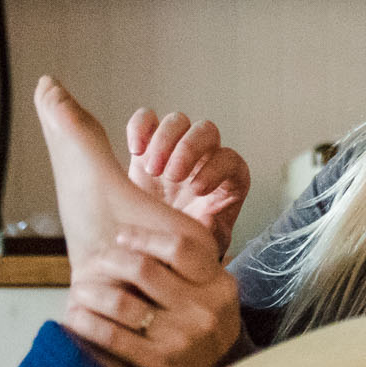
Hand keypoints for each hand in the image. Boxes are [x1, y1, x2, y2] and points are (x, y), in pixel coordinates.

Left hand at [64, 221, 241, 366]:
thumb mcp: (215, 293)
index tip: (121, 234)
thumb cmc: (207, 327)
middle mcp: (202, 308)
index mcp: (217, 284)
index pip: (178, 248)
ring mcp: (181, 336)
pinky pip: (113, 336)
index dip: (144, 237)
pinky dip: (88, 323)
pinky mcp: (159, 362)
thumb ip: (194, 265)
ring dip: (92, 292)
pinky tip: (75, 315)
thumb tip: (156, 225)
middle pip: (144, 269)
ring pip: (122, 302)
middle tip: (96, 258)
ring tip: (80, 288)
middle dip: (111, 259)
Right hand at [125, 109, 249, 256]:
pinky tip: (134, 149)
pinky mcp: (147, 147)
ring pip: (178, 121)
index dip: (216, 170)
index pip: (231, 160)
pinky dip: (140, 126)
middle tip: (171, 176)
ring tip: (151, 170)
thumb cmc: (187, 245)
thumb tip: (207, 219)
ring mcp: (175, 148)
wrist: (155, 246)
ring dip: (165, 139)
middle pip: (206, 132)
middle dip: (189, 149)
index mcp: (227, 179)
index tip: (196, 190)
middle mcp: (204, 157)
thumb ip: (209, 234)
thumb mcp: (203, 247)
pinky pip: (147, 119)